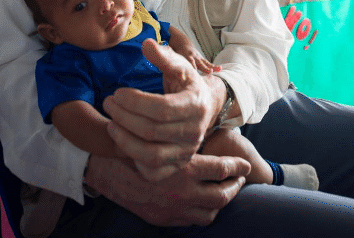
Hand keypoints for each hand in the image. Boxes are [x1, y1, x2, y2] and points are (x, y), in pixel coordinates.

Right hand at [84, 152, 249, 225]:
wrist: (107, 169)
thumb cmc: (137, 145)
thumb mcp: (162, 137)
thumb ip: (183, 141)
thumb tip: (202, 132)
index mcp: (185, 169)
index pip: (222, 169)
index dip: (237, 166)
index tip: (246, 164)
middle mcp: (183, 192)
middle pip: (222, 195)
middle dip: (234, 187)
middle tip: (239, 179)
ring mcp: (174, 209)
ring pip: (209, 212)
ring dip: (220, 202)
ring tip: (224, 192)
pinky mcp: (163, 219)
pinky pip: (191, 222)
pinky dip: (201, 213)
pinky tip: (202, 204)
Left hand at [103, 39, 226, 176]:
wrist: (205, 107)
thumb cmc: (186, 84)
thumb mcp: (179, 66)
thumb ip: (163, 56)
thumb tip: (146, 44)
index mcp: (196, 105)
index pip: (162, 108)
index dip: (135, 102)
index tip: (117, 92)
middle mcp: (194, 132)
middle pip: (152, 131)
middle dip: (124, 117)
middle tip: (108, 103)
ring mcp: (186, 152)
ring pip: (151, 155)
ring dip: (124, 140)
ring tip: (110, 123)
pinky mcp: (177, 166)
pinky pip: (153, 172)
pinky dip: (134, 159)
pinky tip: (123, 140)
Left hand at [168, 26, 221, 73]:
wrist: (181, 41)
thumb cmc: (173, 48)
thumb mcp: (169, 51)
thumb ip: (164, 55)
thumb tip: (154, 54)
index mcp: (184, 55)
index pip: (188, 61)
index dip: (190, 66)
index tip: (192, 71)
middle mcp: (192, 56)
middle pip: (197, 63)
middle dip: (201, 68)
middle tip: (207, 72)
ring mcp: (197, 57)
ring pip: (204, 63)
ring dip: (209, 67)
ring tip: (213, 72)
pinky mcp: (200, 59)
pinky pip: (207, 63)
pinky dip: (214, 66)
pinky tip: (220, 69)